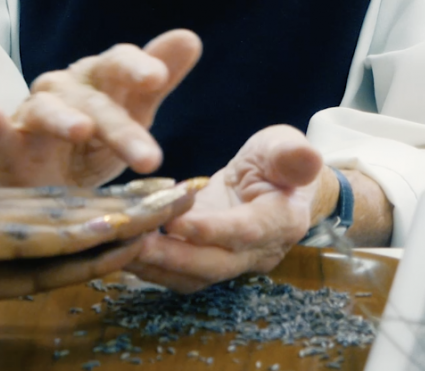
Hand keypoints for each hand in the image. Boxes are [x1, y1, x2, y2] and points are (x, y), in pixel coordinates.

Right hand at [0, 30, 201, 188]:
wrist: (39, 175)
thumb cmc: (94, 139)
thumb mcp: (131, 111)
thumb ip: (157, 76)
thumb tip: (190, 38)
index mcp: (99, 79)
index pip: (118, 62)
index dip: (137, 67)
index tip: (158, 79)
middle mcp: (65, 89)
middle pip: (95, 101)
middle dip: (121, 127)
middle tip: (149, 157)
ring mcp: (33, 114)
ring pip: (48, 113)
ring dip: (64, 120)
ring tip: (81, 130)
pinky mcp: (7, 146)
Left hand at [126, 124, 325, 290]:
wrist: (277, 187)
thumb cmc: (278, 162)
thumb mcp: (284, 146)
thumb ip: (290, 154)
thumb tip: (306, 156)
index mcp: (281, 221)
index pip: (246, 232)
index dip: (212, 230)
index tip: (175, 220)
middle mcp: (258, 253)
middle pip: (214, 264)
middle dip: (172, 256)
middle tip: (132, 240)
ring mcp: (232, 263)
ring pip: (193, 277)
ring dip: (154, 266)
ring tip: (118, 247)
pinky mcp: (208, 264)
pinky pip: (179, 275)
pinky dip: (150, 268)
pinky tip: (120, 250)